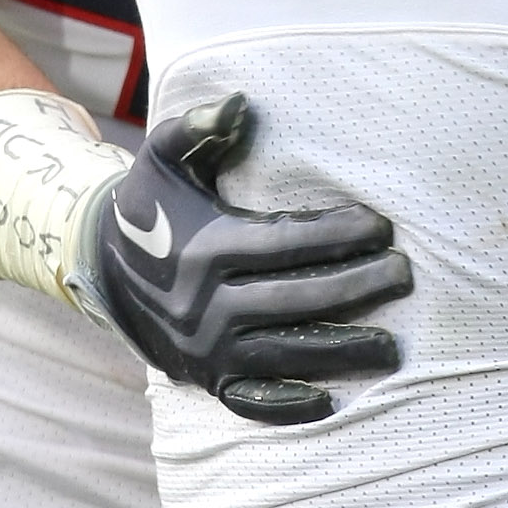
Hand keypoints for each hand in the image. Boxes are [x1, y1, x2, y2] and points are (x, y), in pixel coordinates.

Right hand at [79, 92, 411, 425]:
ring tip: (392, 346)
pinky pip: (251, 401)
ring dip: (340, 352)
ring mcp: (206, 350)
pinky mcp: (206, 379)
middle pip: (294, 301)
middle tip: (403, 276)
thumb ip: (198, 127)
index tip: (381, 226)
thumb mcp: (164, 158)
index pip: (282, 244)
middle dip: (354, 289)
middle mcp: (204, 306)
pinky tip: (332, 400)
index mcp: (203, 248)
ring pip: (283, 355)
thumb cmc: (153, 206)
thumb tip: (240, 102)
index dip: (335, 235)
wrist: (104, 269)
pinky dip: (288, 406)